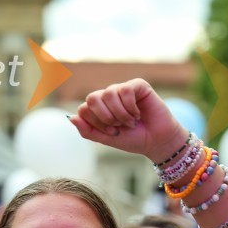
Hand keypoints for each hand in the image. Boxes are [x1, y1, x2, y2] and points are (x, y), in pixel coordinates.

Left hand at [69, 79, 188, 163]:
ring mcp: (122, 90)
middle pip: (92, 98)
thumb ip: (87, 131)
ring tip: (131, 122)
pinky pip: (125, 90)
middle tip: (118, 126)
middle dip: (105, 117)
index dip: (96, 123)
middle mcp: (108, 97)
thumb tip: (71, 118)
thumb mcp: (106, 139)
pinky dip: (131, 107)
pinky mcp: (137, 85)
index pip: (84, 109)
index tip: (111, 132)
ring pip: (108, 93)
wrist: (156, 141)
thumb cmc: (133, 139)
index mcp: (99, 108)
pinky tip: (138, 113)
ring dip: (120, 114)